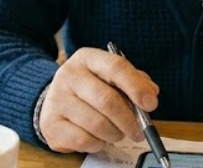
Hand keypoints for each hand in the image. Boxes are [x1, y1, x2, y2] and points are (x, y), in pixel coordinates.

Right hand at [38, 48, 158, 153]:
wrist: (54, 101)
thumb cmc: (90, 89)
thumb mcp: (110, 77)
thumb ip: (134, 81)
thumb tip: (151, 93)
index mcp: (87, 58)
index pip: (116, 67)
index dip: (136, 87)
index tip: (151, 104)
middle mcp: (69, 75)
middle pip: (107, 100)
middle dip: (129, 120)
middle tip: (139, 131)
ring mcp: (57, 99)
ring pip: (97, 124)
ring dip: (115, 134)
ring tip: (117, 133)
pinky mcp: (51, 124)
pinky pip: (84, 140)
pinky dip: (98, 143)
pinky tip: (98, 137)